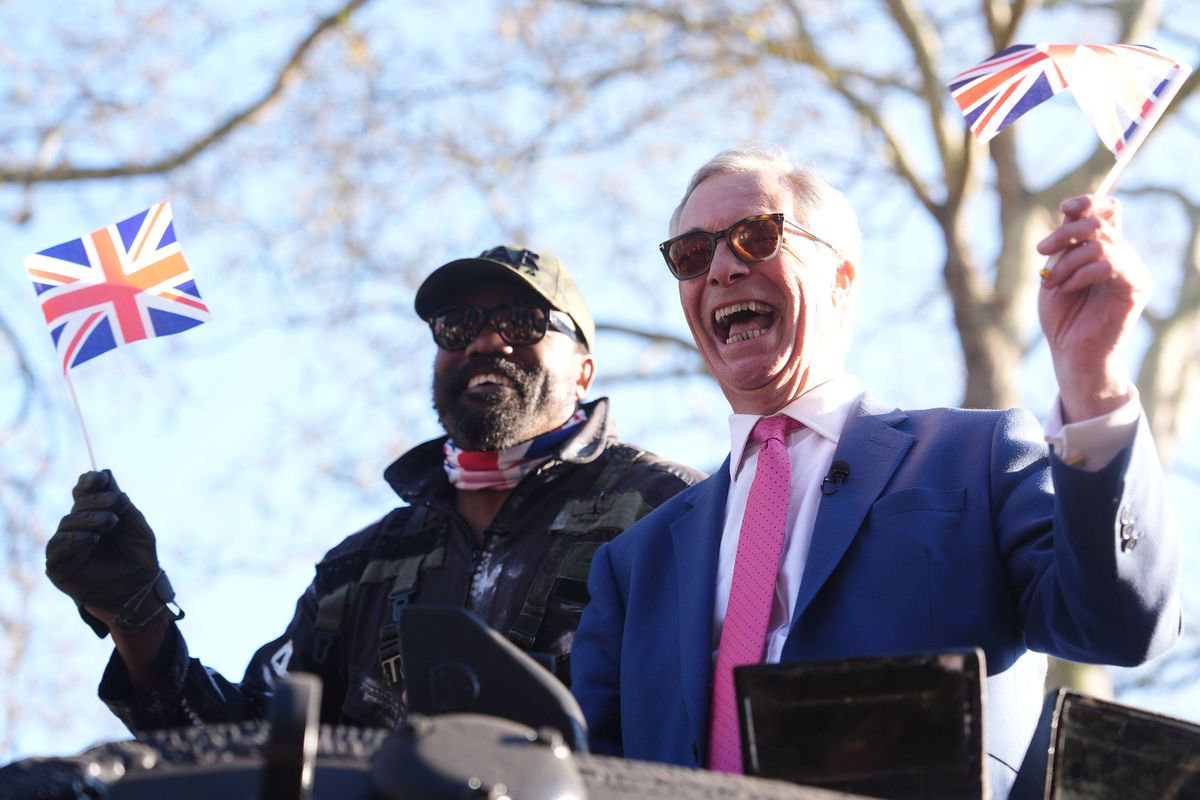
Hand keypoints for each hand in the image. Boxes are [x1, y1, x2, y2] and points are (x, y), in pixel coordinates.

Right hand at [46, 469, 180, 636]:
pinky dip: (74, 539)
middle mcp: (78, 528)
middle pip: (78, 505)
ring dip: (88, 519)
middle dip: (97, 501)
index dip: (89, 483)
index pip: (84, 493)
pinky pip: (58, 547)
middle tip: (116, 504)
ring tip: (110, 522)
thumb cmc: (140, 558)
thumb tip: (105, 474)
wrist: (140, 589)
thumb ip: (123, 505)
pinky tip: (91, 538)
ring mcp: (67, 546)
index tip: (99, 477)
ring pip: (67, 522)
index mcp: (96, 516)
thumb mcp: (137, 527)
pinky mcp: (59, 565)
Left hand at [1037, 195, 1148, 420]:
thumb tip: (1071, 210)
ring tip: (1053, 282)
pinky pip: (1108, 265)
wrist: (1070, 353)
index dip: (1088, 203)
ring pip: (1101, 243)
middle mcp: (1123, 255)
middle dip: (1065, 234)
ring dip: (1068, 261)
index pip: (1107, 210)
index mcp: (1105, 249)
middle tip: (1042, 251)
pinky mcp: (1136, 287)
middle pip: (1099, 223)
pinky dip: (1080, 274)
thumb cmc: (1062, 316)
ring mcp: (1132, 270)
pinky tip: (1066, 289)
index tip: (1064, 209)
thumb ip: (1066, 244)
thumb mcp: (1056, 271)